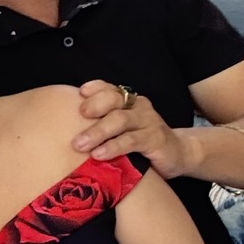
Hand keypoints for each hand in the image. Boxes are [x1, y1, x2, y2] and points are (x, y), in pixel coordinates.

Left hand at [73, 80, 197, 177]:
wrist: (177, 154)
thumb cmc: (141, 142)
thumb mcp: (121, 130)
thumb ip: (101, 124)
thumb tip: (65, 129)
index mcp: (128, 101)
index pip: (110, 88)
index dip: (95, 88)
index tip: (79, 93)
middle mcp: (138, 107)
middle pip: (113, 100)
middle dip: (93, 107)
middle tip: (77, 117)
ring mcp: (148, 122)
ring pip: (120, 120)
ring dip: (97, 132)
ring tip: (79, 145)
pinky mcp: (156, 140)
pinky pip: (132, 141)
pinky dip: (113, 147)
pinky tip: (99, 155)